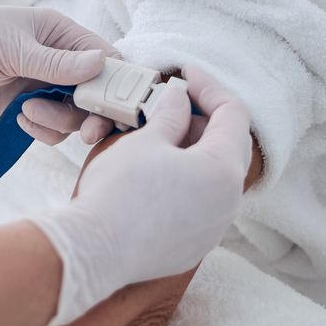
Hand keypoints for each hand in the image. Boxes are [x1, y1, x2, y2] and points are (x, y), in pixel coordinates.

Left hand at [0, 0, 112, 133]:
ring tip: (26, 112)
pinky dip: (42, 131)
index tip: (114, 108)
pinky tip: (18, 120)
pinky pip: (51, 129)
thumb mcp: (9, 47)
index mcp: (59, 33)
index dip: (117, 84)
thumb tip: (101, 65)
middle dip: (93, 113)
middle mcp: (56, 60)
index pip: (106, 58)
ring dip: (59, 121)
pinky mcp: (23, 110)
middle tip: (86, 131)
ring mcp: (40, 87)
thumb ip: (55, 63)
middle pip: (97, 93)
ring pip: (75, 115)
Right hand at [25, 66, 251, 325]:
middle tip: (169, 104)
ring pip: (213, 177)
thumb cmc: (119, 192)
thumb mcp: (146, 140)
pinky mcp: (193, 247)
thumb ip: (171, 115)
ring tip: (157, 137)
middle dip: (200, 120)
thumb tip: (180, 99)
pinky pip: (200, 205)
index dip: (209, 87)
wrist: (92, 251)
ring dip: (191, 152)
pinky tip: (155, 173)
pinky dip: (185, 181)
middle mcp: (229, 203)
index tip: (184, 74)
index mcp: (223, 170)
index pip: (233, 114)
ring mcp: (213, 229)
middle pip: (226, 146)